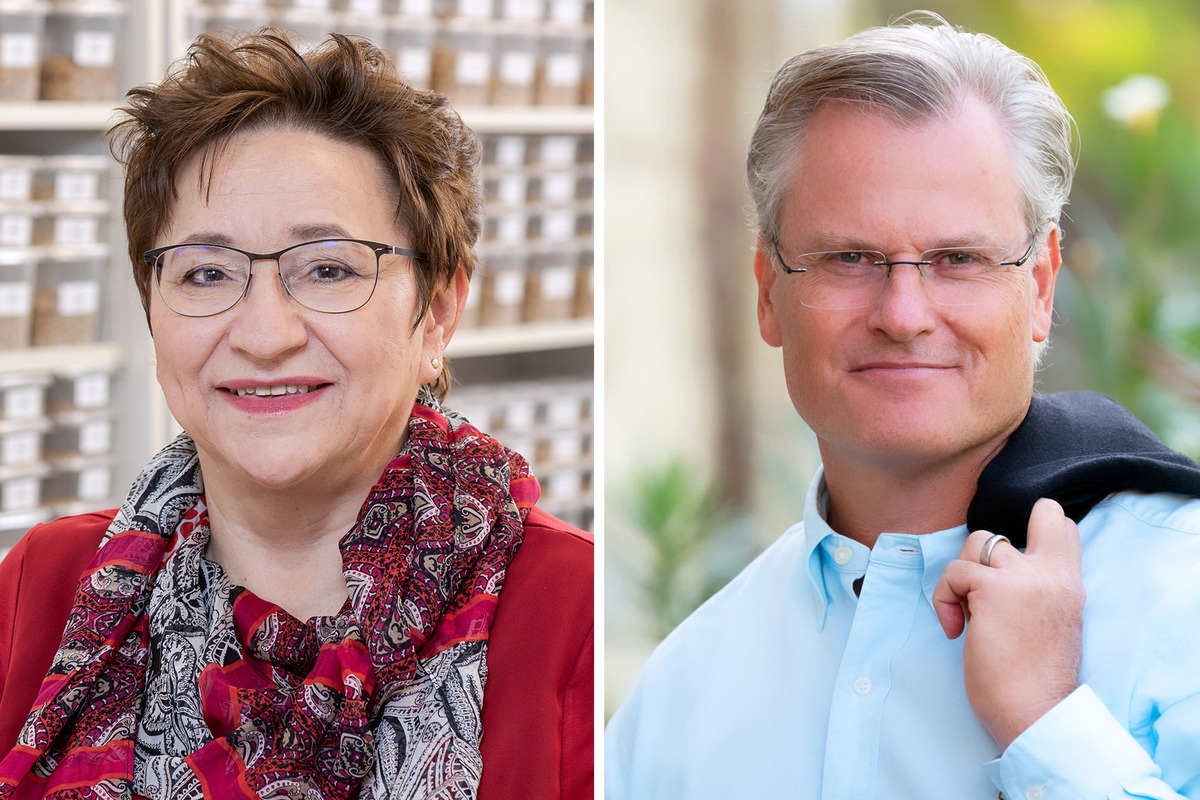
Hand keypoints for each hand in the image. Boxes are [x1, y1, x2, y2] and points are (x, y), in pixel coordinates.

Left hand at [932, 498, 1084, 750]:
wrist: (1035, 713)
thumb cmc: (1035, 679)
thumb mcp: (1052, 621)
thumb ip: (1036, 589)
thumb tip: (992, 570)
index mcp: (1071, 583)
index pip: (1063, 526)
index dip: (1034, 531)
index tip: (1008, 570)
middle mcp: (1054, 573)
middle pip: (1042, 510)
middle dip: (1006, 536)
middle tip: (983, 583)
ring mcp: (1023, 577)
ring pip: (981, 538)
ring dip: (965, 572)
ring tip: (969, 612)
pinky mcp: (991, 589)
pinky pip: (954, 572)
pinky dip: (945, 599)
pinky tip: (956, 630)